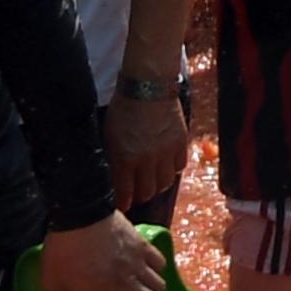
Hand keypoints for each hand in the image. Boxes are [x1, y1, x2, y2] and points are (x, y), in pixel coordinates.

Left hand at [36, 215, 169, 290]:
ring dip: (151, 290)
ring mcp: (138, 263)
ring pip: (160, 286)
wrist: (80, 213)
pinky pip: (160, 264)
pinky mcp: (144, 246)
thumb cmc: (63, 250)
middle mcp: (125, 283)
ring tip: (139, 287)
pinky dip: (154, 269)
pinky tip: (142, 267)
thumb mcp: (50, 280)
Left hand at [104, 91, 186, 212]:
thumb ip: (113, 160)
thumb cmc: (123, 110)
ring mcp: (166, 152)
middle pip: (148, 192)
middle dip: (141, 195)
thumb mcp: (110, 136)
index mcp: (125, 158)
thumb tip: (114, 179)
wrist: (148, 86)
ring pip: (165, 183)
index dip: (123, 202)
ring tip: (152, 179)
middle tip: (137, 192)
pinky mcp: (181, 142)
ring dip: (157, 184)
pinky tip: (165, 164)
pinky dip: (172, 169)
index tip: (123, 204)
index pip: (125, 193)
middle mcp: (147, 160)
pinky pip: (179, 167)